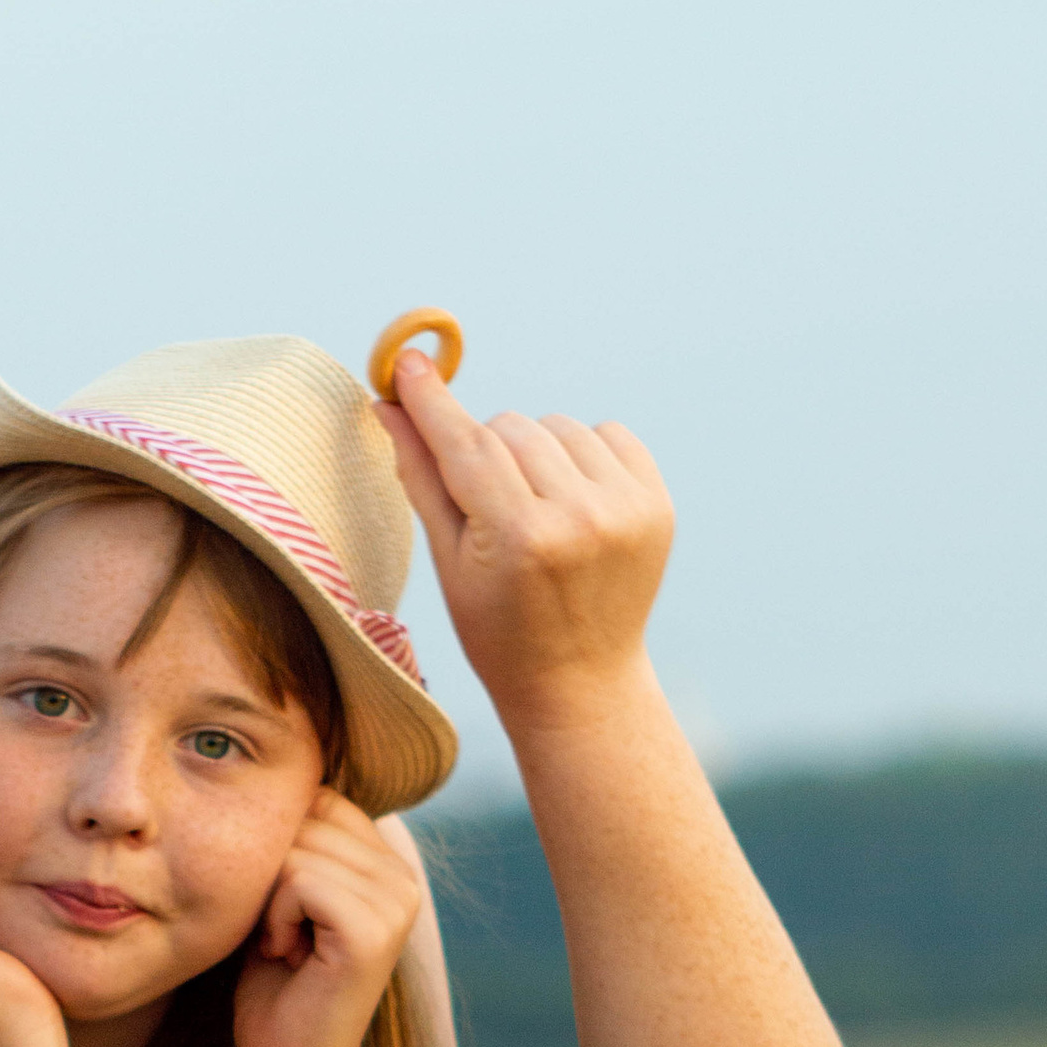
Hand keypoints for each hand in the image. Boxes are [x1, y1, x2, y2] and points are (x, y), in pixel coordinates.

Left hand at [232, 788, 420, 1046]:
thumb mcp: (283, 896)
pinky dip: (274, 919)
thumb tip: (281, 772)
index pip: (319, 799)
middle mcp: (404, 876)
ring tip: (285, 947)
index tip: (283, 912)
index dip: (279, 850)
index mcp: (387, 862)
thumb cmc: (273, 985)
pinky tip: (286, 956)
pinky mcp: (375, 930)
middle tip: (281, 934)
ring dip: (269, 902)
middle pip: (307, 818)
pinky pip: (300, 881)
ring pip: (298, 850)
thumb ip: (298, 840)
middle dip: (270, 876)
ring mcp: (397, 902)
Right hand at [375, 354, 672, 729]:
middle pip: (510, 428)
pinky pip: (607, 434)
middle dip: (486, 450)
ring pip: (557, 426)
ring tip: (532, 508)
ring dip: (535, 453)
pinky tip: (572, 502)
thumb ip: (423, 480)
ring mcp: (625, 509)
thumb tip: (389, 406)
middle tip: (487, 503)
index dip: (433, 402)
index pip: (467, 445)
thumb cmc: (499, 632)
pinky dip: (582, 455)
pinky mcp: (656, 503)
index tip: (408, 364)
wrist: (581, 683)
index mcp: (520, 539)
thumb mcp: (450, 567)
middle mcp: (578, 517)